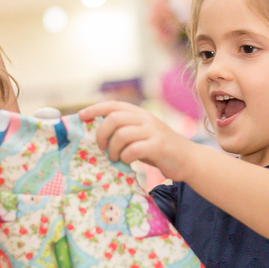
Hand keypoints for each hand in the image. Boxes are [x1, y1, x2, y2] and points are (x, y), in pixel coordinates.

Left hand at [78, 101, 196, 180]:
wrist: (187, 159)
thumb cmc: (159, 150)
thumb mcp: (141, 135)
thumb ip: (125, 131)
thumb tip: (98, 134)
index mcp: (140, 114)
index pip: (114, 105)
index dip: (95, 108)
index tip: (81, 116)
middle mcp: (146, 119)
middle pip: (114, 118)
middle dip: (101, 134)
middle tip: (101, 148)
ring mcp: (153, 132)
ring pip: (122, 134)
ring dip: (113, 149)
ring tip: (115, 158)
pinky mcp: (158, 146)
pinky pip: (134, 150)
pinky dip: (126, 157)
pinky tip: (128, 162)